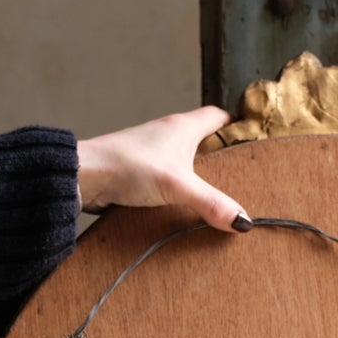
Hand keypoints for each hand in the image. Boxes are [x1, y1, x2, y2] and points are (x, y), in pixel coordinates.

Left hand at [76, 107, 249, 231]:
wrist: (84, 176)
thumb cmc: (129, 166)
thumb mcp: (179, 186)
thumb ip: (212, 203)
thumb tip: (243, 221)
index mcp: (182, 127)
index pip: (217, 116)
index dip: (235, 125)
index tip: (252, 138)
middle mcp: (167, 135)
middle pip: (202, 139)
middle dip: (220, 155)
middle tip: (241, 175)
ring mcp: (152, 153)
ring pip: (184, 159)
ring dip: (198, 174)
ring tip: (217, 196)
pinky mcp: (139, 172)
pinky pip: (167, 177)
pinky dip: (179, 188)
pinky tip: (185, 207)